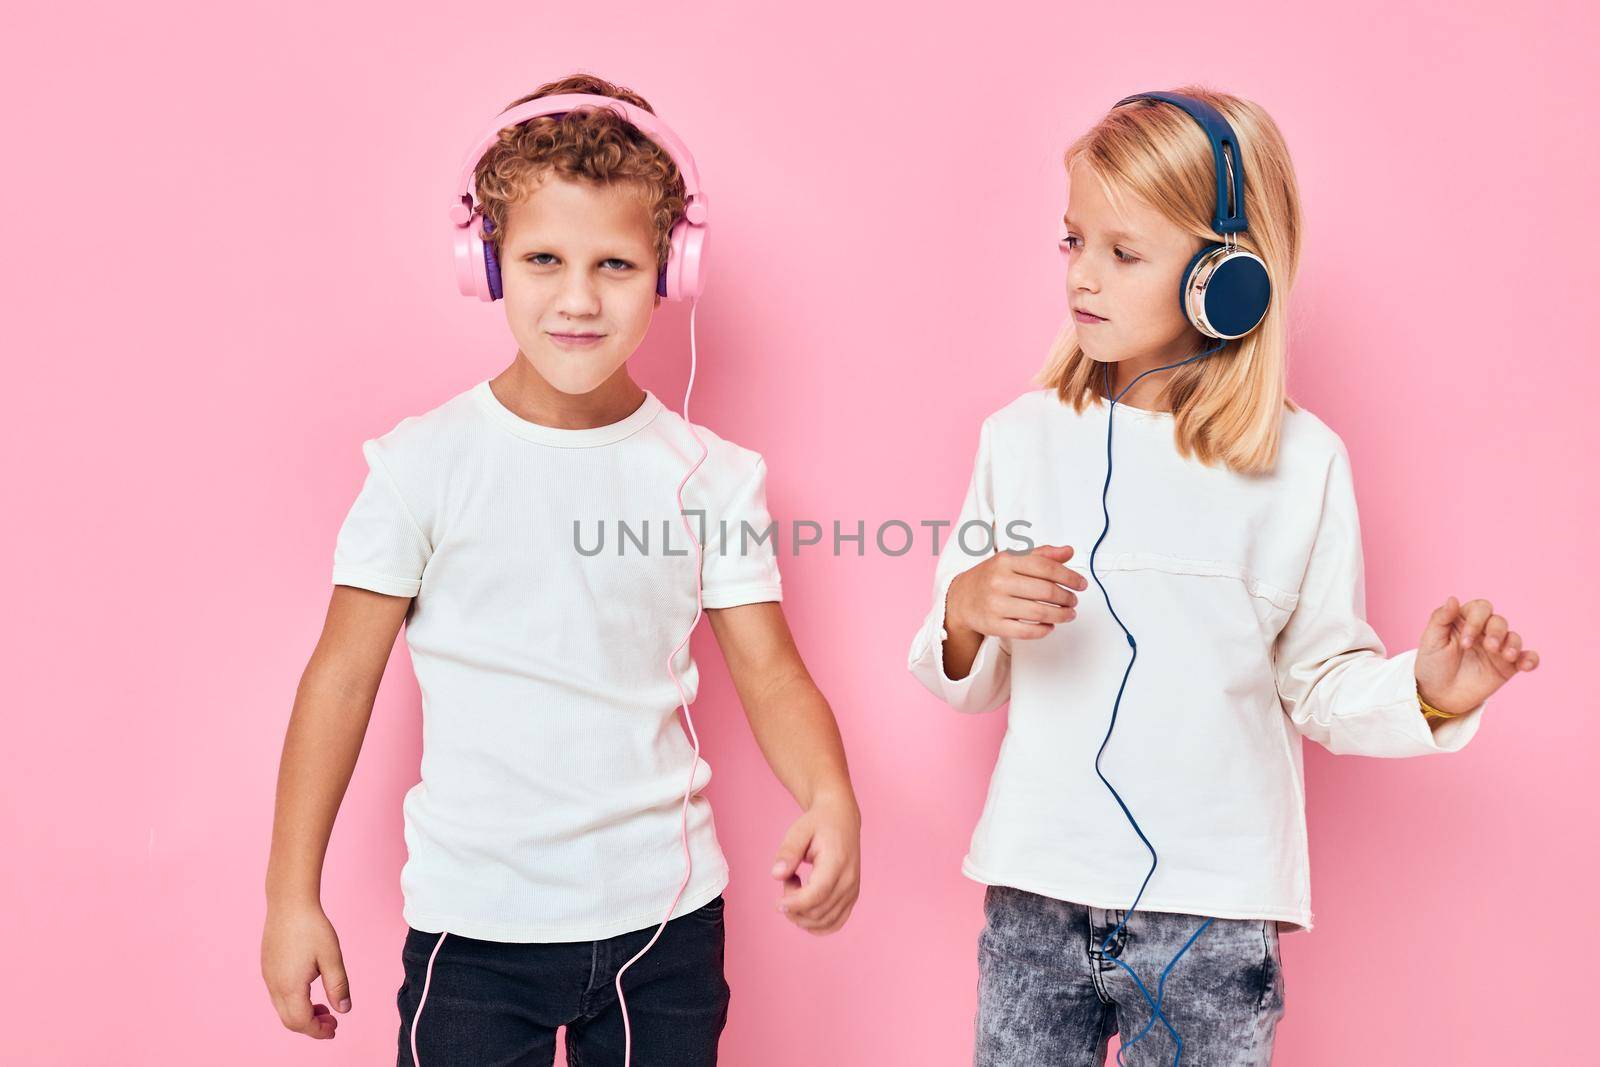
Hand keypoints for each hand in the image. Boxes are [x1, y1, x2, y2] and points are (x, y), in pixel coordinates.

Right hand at [261, 899, 351, 1039]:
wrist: (289, 902)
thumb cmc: (312, 927)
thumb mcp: (332, 957)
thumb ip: (338, 986)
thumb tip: (343, 1010)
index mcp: (290, 986)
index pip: (302, 1022)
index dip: (319, 1031)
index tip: (334, 1029)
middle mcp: (274, 985)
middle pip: (289, 1021)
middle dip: (310, 1026)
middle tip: (332, 1021)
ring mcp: (268, 976)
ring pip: (282, 1009)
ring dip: (302, 1014)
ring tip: (323, 1007)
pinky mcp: (267, 968)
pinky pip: (278, 996)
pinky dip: (293, 1002)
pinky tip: (309, 991)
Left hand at [770, 790, 860, 934]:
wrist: (841, 820)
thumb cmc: (818, 825)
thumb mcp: (799, 830)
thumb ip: (788, 852)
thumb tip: (776, 875)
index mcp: (837, 863)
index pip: (817, 894)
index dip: (795, 904)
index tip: (777, 904)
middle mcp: (849, 881)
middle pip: (818, 911)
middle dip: (794, 906)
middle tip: (788, 879)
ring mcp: (852, 891)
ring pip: (825, 922)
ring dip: (802, 915)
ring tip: (797, 888)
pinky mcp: (851, 898)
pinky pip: (834, 924)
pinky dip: (815, 924)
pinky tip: (804, 907)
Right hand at [947, 543, 1088, 640]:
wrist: (960, 599)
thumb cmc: (990, 578)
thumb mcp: (1012, 559)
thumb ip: (1041, 555)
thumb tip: (1067, 551)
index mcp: (1006, 561)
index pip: (1046, 567)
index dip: (1069, 576)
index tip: (1081, 584)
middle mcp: (1000, 581)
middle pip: (1046, 591)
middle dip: (1067, 597)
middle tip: (1073, 600)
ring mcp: (996, 604)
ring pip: (1039, 612)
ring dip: (1061, 615)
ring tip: (1068, 614)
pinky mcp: (994, 625)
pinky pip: (1026, 631)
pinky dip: (1044, 630)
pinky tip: (1050, 625)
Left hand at [1416, 595, 1538, 715]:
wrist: (1438, 695)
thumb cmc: (1433, 664)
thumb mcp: (1431, 640)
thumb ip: (1441, 618)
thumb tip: (1453, 598)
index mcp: (1465, 620)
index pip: (1481, 608)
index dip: (1477, 620)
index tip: (1465, 642)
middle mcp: (1484, 631)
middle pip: (1499, 621)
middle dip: (1496, 632)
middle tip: (1489, 647)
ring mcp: (1497, 649)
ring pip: (1514, 637)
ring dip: (1513, 644)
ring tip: (1507, 656)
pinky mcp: (1508, 666)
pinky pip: (1527, 657)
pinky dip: (1531, 659)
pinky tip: (1526, 665)